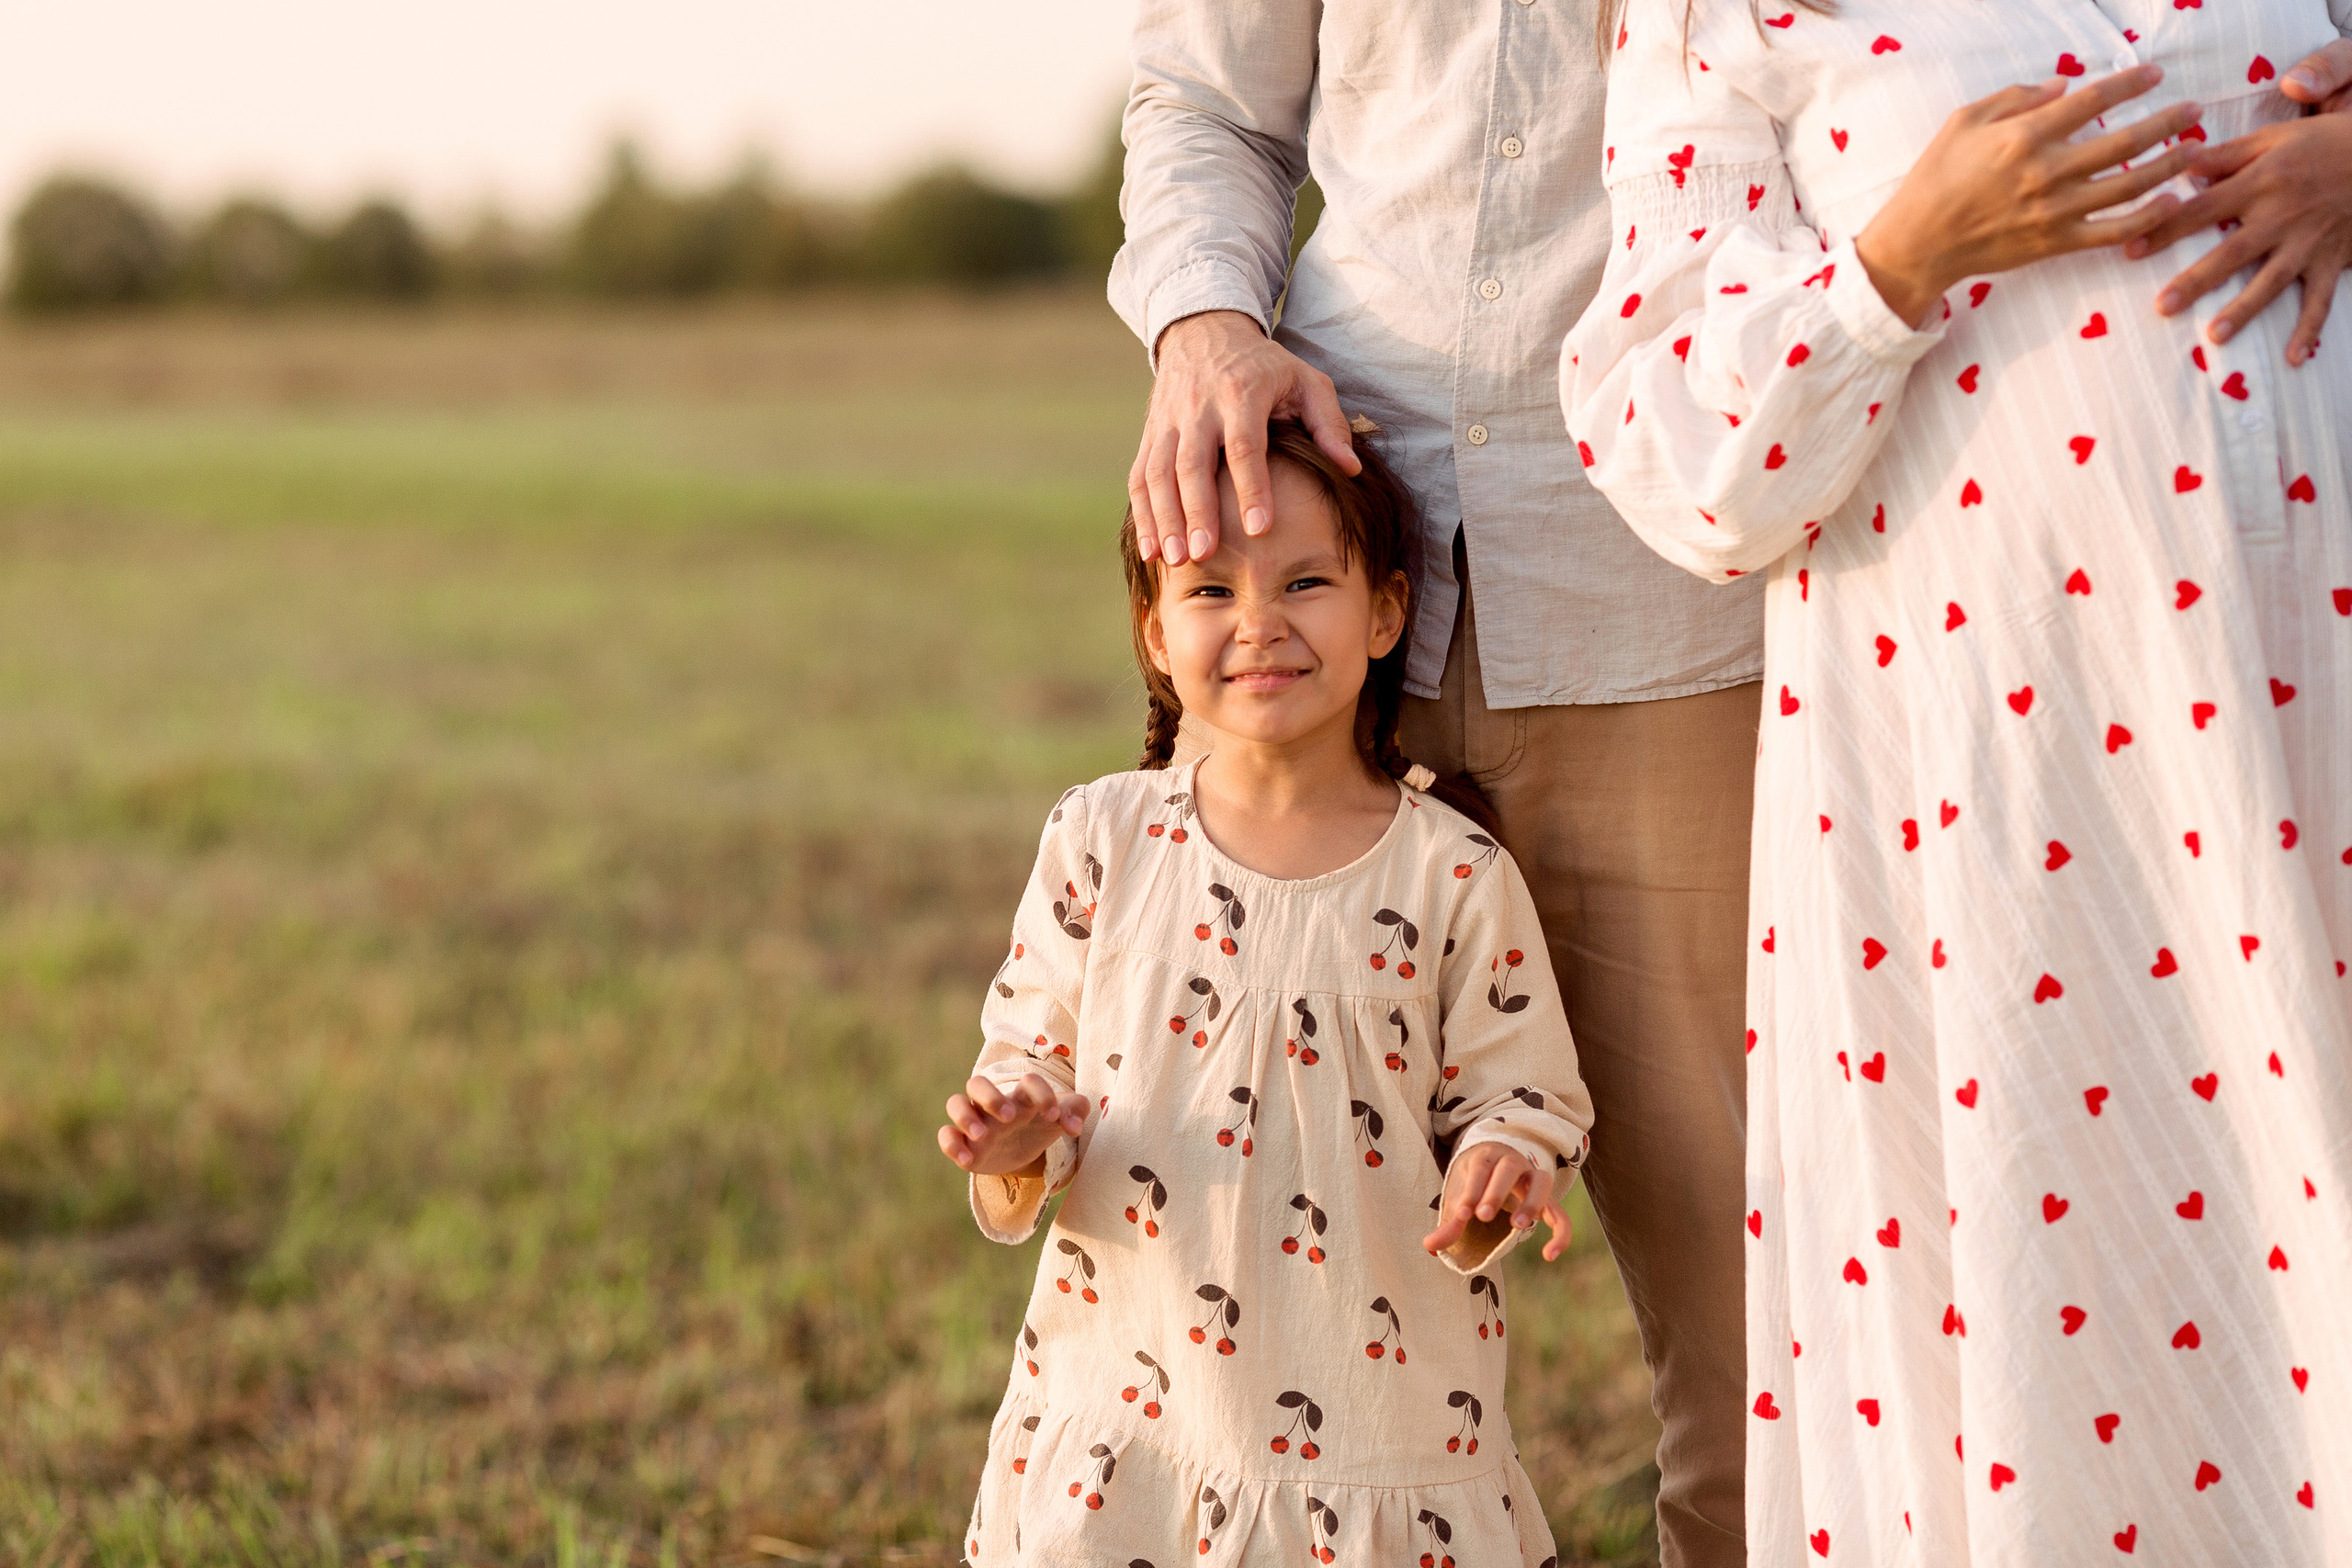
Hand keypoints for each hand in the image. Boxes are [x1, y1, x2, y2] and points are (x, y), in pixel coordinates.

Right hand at [937, 1072, 1087, 1176]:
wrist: (1022, 1151)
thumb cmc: (1040, 1126)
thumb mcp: (1061, 1118)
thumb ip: (1075, 1112)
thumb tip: (1074, 1125)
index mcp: (1022, 1096)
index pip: (1027, 1082)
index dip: (1041, 1094)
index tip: (1054, 1116)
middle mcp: (994, 1104)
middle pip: (978, 1083)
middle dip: (991, 1097)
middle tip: (1010, 1117)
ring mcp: (976, 1122)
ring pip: (955, 1103)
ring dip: (966, 1117)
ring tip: (983, 1135)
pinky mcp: (964, 1144)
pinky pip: (946, 1136)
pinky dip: (952, 1145)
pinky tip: (968, 1159)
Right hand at [1131, 310, 1357, 567]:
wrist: (1203, 332)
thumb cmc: (1264, 366)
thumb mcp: (1305, 380)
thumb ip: (1328, 423)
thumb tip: (1350, 468)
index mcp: (1242, 393)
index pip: (1245, 446)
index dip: (1252, 488)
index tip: (1260, 530)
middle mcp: (1199, 407)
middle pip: (1192, 464)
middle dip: (1196, 512)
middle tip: (1204, 554)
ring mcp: (1169, 421)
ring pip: (1158, 473)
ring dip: (1164, 519)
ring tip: (1175, 560)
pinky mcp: (1151, 434)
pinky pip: (1140, 476)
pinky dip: (1143, 515)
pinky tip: (1152, 550)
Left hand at [1422, 1144, 1573, 1262]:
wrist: (1498, 1165)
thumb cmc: (1475, 1183)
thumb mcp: (1461, 1197)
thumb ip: (1451, 1222)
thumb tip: (1429, 1246)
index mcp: (1486, 1158)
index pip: (1479, 1169)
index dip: (1472, 1191)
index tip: (1463, 1215)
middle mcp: (1512, 1162)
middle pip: (1509, 1167)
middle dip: (1496, 1192)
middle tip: (1483, 1216)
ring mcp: (1533, 1178)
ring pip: (1541, 1180)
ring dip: (1531, 1202)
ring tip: (1517, 1227)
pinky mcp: (1547, 1199)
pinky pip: (1560, 1214)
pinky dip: (1561, 1233)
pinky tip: (1549, 1255)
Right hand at [1856, 65, 2202, 325]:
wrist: (1918, 244)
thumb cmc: (1934, 178)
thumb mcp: (1963, 122)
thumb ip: (2015, 98)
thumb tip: (2064, 85)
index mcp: (2024, 136)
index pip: (2093, 100)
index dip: (2130, 83)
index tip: (2154, 73)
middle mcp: (2046, 172)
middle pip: (2124, 142)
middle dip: (2168, 121)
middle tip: (2195, 109)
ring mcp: (2054, 211)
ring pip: (2129, 185)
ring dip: (2170, 164)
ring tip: (2196, 148)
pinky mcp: (2055, 243)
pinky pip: (2112, 232)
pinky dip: (2147, 218)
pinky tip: (2171, 203)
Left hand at [2125, 41, 2351, 362]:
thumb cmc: (2325, 142)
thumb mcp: (2275, 137)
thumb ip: (2226, 155)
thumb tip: (2179, 163)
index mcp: (2261, 182)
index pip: (2203, 209)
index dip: (2166, 229)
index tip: (2130, 250)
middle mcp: (2282, 216)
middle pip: (2232, 252)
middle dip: (2197, 280)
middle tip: (2162, 307)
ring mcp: (2309, 242)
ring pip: (2272, 281)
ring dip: (2245, 310)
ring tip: (2215, 337)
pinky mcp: (2334, 261)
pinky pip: (2322, 300)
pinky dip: (2310, 329)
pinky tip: (2294, 358)